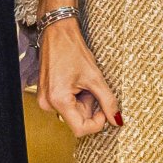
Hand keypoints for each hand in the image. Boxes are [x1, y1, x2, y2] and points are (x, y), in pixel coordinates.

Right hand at [37, 17, 121, 138]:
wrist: (57, 33)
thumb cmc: (72, 50)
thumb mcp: (95, 77)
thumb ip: (108, 101)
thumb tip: (116, 120)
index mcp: (58, 100)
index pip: (81, 129)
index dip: (97, 122)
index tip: (104, 110)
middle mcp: (48, 104)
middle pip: (77, 120)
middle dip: (89, 106)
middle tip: (92, 88)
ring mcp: (45, 100)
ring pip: (73, 113)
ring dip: (83, 101)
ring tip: (82, 82)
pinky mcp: (47, 96)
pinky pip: (66, 105)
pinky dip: (76, 97)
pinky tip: (76, 82)